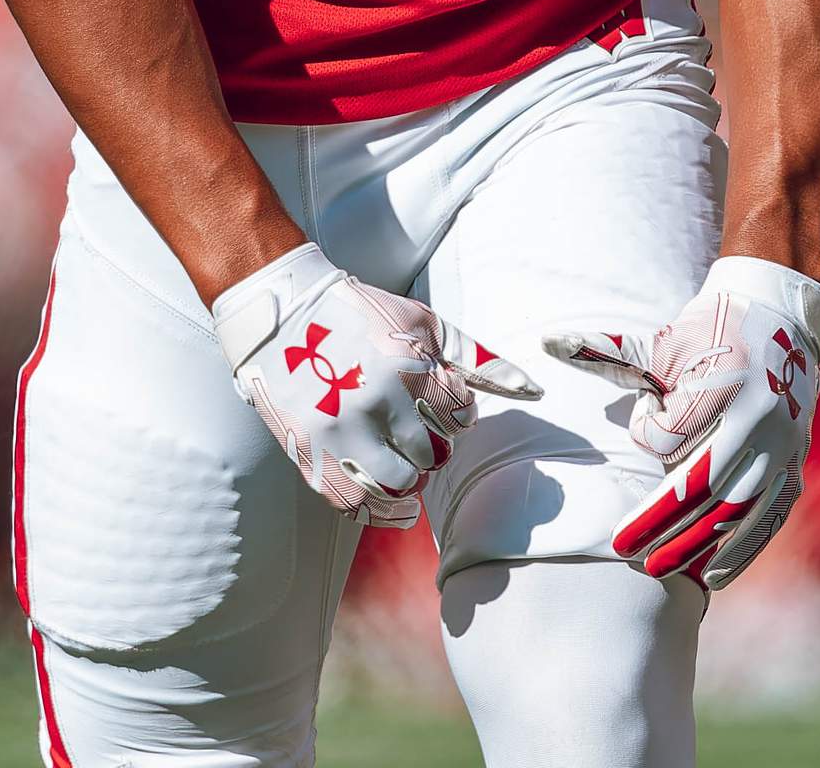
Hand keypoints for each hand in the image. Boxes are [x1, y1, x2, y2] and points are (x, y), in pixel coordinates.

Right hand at [212, 242, 540, 525]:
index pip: (460, 418)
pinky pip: (356, 503)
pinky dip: (376, 503)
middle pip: (432, 456)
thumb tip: (534, 390)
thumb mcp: (424, 325)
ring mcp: (341, 431)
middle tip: (416, 432)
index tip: (439, 407)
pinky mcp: (312, 454)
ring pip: (397, 486)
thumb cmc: (364, 317)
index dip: (455, 416)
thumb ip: (478, 359)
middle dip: (432, 448)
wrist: (285, 317)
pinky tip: (381, 486)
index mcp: (409, 365)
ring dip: (407, 477)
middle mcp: (377, 401)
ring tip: (399, 456)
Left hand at [544, 256, 819, 589]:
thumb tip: (549, 342)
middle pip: (703, 484)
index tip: (645, 416)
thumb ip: (609, 352)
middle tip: (623, 549)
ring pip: (736, 509)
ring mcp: (783, 446)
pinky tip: (712, 575)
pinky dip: (741, 549)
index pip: (673, 436)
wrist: (779, 318)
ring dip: (697, 545)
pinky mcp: (795, 465)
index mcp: (724, 384)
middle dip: (661, 522)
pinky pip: (767, 517)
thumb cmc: (710, 330)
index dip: (647, 432)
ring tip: (658, 569)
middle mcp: (758, 419)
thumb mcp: (664, 341)